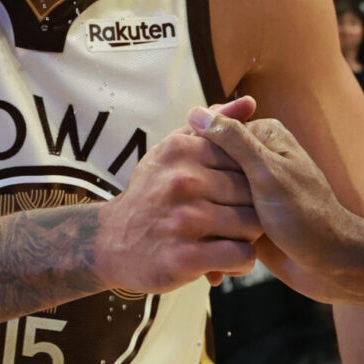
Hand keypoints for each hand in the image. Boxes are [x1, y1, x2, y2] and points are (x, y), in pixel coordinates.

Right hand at [96, 101, 260, 295]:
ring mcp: (183, 219)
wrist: (110, 242)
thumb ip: (212, 128)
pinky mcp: (184, 256)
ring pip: (251, 225)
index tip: (237, 192)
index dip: (250, 178)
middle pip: (251, 193)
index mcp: (182, 151)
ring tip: (233, 239)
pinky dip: (240, 261)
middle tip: (238, 220)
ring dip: (248, 237)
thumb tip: (250, 101)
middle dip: (253, 209)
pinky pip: (240, 255)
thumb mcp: (173, 152)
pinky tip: (227, 261)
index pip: (242, 158)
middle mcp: (182, 181)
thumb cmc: (151, 193)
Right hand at [191, 101, 363, 311]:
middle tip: (185, 216)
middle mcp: (258, 161)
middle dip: (200, 195)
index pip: (214, 136)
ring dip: (206, 223)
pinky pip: (221, 225)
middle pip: (210, 169)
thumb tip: (196, 112)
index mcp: (264, 138)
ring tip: (193, 242)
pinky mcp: (249, 221)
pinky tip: (210, 264)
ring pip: (213, 199)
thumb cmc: (305, 214)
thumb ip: (233, 141)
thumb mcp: (267, 172)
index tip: (180, 181)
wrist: (332, 265)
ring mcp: (252, 194)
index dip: (197, 159)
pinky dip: (216, 241)